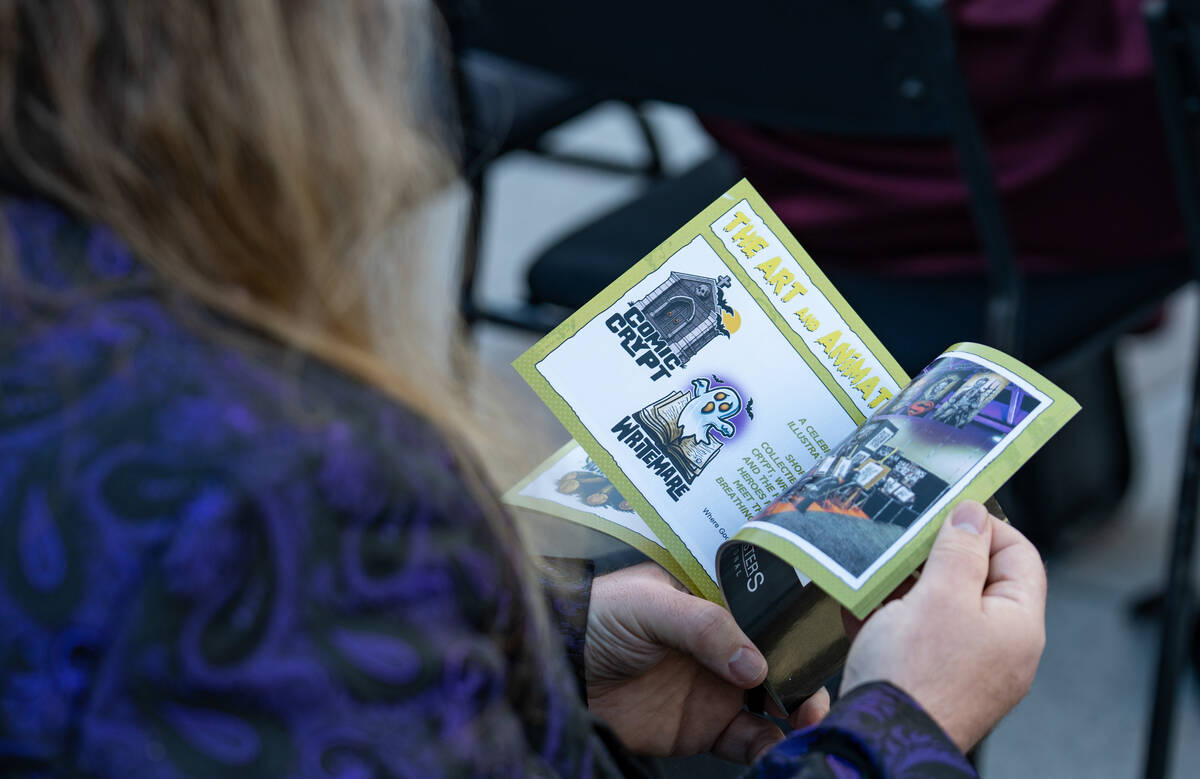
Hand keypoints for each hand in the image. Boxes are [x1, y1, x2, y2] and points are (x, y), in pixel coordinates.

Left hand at [585, 562, 829, 762]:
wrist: (558, 670)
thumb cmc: (597, 617)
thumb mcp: (648, 604)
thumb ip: (702, 625)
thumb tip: (754, 663)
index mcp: (715, 601)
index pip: (771, 610)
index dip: (801, 626)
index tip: (824, 644)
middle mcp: (723, 644)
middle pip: (782, 660)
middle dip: (808, 677)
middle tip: (816, 697)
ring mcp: (716, 687)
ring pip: (774, 704)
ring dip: (797, 715)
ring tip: (806, 726)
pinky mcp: (703, 728)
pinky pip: (748, 741)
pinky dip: (768, 747)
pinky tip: (777, 748)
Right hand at [840, 501, 1046, 751]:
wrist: (879, 741)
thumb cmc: (913, 675)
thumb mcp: (938, 595)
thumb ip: (958, 550)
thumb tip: (973, 514)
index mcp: (1017, 625)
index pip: (1020, 555)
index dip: (985, 527)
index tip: (946, 513)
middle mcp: (1001, 649)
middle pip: (977, 580)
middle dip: (934, 558)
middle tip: (903, 543)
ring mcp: (968, 668)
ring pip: (940, 607)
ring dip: (905, 587)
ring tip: (872, 577)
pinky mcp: (934, 682)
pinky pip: (918, 637)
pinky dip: (891, 619)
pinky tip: (860, 611)